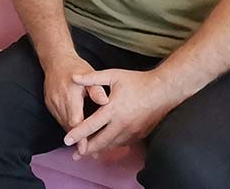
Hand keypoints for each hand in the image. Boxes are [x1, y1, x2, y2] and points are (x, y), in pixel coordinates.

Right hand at [41, 52, 109, 156]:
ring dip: (72, 134)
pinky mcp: (49, 104)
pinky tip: (76, 131)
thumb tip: (105, 101)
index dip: (81, 136)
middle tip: (89, 152)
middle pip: (68, 126)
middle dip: (78, 140)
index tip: (86, 149)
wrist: (55, 59)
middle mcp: (58, 101)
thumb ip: (97, 89)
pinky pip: (59, 119)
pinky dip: (67, 126)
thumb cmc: (76, 67)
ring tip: (84, 146)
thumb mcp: (89, 73)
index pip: (75, 121)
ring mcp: (52, 103)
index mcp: (70, 95)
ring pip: (63, 124)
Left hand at [63, 68, 178, 158]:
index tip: (66, 140)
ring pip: (112, 145)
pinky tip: (106, 147)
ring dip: (99, 150)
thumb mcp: (113, 75)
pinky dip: (112, 146)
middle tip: (75, 154)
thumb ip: (92, 78)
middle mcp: (122, 123)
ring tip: (88, 153)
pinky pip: (123, 143)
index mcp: (113, 109)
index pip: (91, 125)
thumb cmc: (137, 81)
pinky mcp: (140, 134)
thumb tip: (73, 77)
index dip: (77, 133)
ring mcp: (132, 131)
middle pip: (101, 141)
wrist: (164, 90)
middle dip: (86, 149)